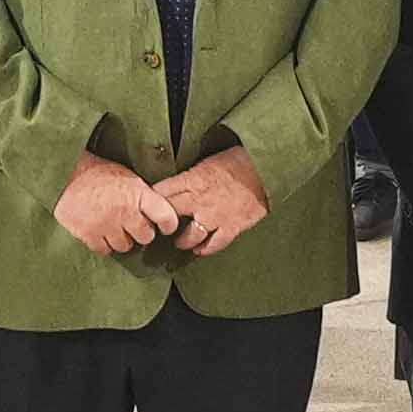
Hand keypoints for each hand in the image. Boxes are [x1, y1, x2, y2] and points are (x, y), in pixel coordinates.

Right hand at [54, 154, 184, 257]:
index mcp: (138, 193)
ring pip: (125, 246)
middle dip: (141, 231)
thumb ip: (143, 195)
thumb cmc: (97, 173)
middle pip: (146, 237)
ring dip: (121, 239)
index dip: (169, 224)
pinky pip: (105, 250)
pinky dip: (104, 244)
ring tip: (113, 226)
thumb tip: (159, 211)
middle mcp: (125, 211)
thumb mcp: (127, 176)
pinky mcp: (89, 235)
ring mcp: (107, 225)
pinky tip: (101, 231)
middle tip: (132, 223)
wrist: (65, 173)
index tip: (165, 226)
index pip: (166, 217)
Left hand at [159, 147, 273, 254]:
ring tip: (179, 242)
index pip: (162, 192)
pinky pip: (214, 244)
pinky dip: (205, 249)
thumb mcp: (207, 161)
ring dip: (182, 240)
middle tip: (158, 226)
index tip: (147, 205)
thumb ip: (191, 176)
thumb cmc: (238, 160)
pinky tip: (199, 250)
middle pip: (170, 215)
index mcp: (192, 180)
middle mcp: (199, 201)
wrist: (265, 169)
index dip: (152, 199)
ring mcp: (215, 217)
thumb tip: (178, 183)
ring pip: (190, 236)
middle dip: (162, 222)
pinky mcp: (231, 227)